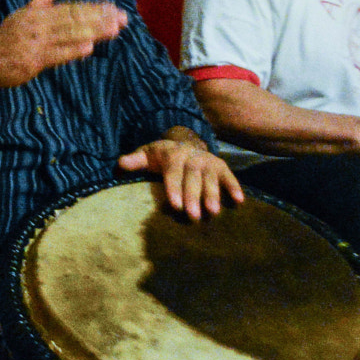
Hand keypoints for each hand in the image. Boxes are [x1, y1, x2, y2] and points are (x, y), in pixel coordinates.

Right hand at [0, 0, 126, 93]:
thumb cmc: (5, 40)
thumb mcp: (21, 14)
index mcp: (37, 13)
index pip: (70, 8)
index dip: (93, 7)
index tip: (113, 8)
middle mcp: (39, 24)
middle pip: (74, 18)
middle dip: (100, 17)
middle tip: (123, 17)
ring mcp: (36, 42)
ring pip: (69, 33)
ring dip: (93, 30)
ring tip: (114, 29)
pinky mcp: (33, 61)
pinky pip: (56, 54)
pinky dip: (72, 50)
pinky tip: (90, 47)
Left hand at [118, 133, 243, 219]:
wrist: (184, 143)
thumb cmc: (161, 156)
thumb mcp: (146, 155)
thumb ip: (135, 160)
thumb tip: (120, 164)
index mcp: (173, 155)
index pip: (173, 172)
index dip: (174, 188)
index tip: (175, 206)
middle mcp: (192, 157)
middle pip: (193, 178)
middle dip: (193, 197)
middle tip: (193, 216)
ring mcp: (208, 162)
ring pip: (211, 179)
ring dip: (214, 194)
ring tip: (214, 212)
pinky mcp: (220, 167)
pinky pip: (229, 176)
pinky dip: (234, 187)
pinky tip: (239, 201)